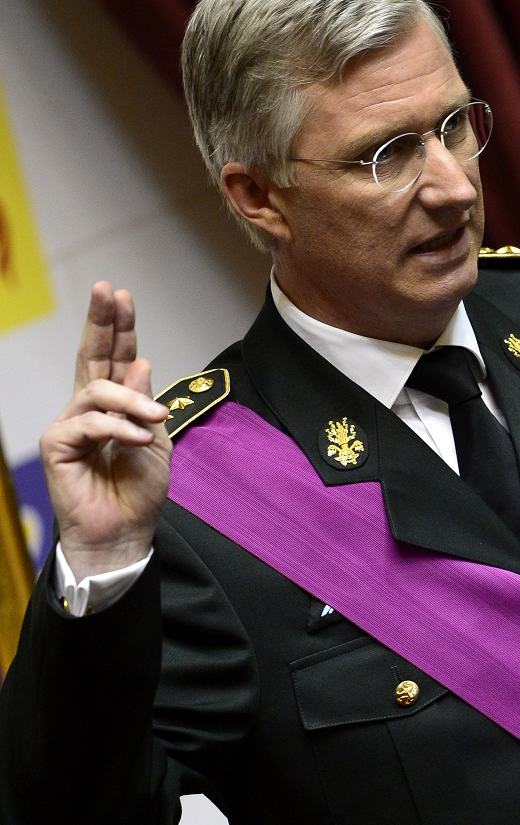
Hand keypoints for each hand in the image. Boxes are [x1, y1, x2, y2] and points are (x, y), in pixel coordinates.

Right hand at [40, 282, 170, 581]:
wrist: (125, 533)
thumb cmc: (139, 493)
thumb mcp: (156, 441)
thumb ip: (146, 403)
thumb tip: (140, 362)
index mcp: (116, 406)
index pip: (115, 359)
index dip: (118, 328)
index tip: (121, 295)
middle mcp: (89, 409)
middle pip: (92, 356)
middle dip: (101, 322)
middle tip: (108, 291)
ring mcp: (70, 424)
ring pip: (97, 390)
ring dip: (131, 400)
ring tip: (155, 417)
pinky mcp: (58, 444)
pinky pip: (90, 423)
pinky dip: (118, 428)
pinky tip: (137, 440)